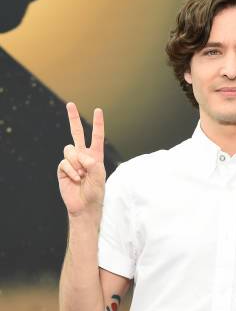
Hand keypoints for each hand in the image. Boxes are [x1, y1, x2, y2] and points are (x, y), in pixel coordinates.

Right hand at [57, 102, 105, 216]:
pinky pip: (64, 162)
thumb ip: (92, 163)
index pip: (96, 137)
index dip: (97, 124)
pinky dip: (71, 170)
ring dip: (76, 162)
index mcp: (95, 156)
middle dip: (73, 119)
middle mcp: (82, 156)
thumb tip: (80, 155)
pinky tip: (76, 179)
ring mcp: (71, 162)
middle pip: (76, 134)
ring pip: (69, 149)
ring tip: (81, 175)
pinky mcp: (63, 169)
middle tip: (70, 104)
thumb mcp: (99, 176)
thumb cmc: (95, 192)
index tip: (98, 110)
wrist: (84, 206)